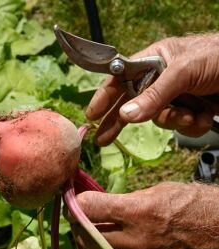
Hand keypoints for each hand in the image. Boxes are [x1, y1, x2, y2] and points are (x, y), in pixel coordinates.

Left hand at [70, 182, 218, 248]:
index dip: (77, 202)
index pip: (88, 208)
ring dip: (85, 248)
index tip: (76, 200)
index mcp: (138, 212)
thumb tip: (99, 204)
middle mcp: (136, 241)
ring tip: (88, 236)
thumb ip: (124, 200)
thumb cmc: (193, 205)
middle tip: (79, 216)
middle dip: (77, 224)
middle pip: (86, 237)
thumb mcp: (157, 191)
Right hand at [87, 33, 218, 144]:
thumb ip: (155, 94)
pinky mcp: (189, 111)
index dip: (105, 97)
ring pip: (159, 120)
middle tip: (102, 140)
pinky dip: (191, 125)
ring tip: (190, 115)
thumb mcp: (184, 71)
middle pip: (132, 105)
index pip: (121, 80)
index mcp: (154, 61)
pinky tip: (203, 116)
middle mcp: (161, 80)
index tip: (91, 114)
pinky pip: (179, 127)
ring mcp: (175, 97)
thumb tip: (126, 115)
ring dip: (174, 121)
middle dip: (120, 123)